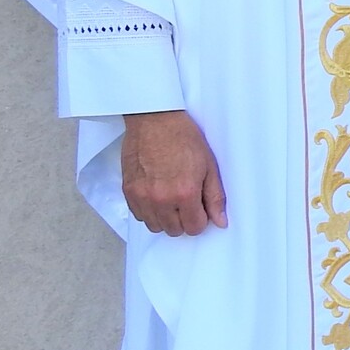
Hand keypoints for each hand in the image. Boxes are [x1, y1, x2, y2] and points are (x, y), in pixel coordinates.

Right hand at [122, 109, 226, 235]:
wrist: (155, 119)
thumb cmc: (183, 137)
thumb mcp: (209, 166)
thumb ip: (215, 197)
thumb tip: (221, 221)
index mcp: (184, 193)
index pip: (194, 228)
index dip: (201, 219)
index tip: (201, 208)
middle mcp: (161, 199)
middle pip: (174, 230)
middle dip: (184, 220)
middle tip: (187, 202)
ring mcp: (142, 196)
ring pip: (155, 226)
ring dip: (165, 218)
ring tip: (171, 199)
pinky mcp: (128, 190)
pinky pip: (139, 215)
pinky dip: (149, 211)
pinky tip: (157, 195)